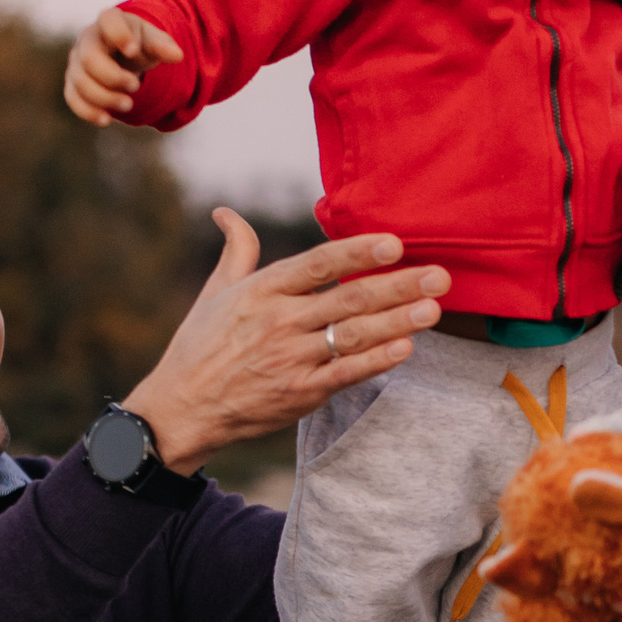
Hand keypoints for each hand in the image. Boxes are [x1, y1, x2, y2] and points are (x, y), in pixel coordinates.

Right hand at [64, 7, 183, 126]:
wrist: (122, 56)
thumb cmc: (139, 45)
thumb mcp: (153, 41)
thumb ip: (162, 46)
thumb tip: (177, 55)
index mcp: (109, 21)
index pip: (108, 21)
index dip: (119, 35)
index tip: (133, 51)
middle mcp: (87, 39)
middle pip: (89, 58)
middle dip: (113, 77)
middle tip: (136, 86)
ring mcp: (77, 62)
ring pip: (80, 81)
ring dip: (105, 98)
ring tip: (128, 105)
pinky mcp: (73, 83)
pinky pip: (72, 98)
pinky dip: (88, 111)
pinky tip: (106, 120)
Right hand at [123, 214, 446, 466]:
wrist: (182, 408)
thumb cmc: (200, 346)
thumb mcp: (216, 292)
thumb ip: (236, 250)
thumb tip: (227, 213)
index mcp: (263, 290)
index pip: (319, 264)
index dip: (357, 253)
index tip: (394, 243)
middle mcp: (280, 321)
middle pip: (348, 299)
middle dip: (398, 286)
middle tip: (440, 275)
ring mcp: (291, 359)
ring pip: (353, 335)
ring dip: (397, 321)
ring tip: (433, 308)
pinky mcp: (300, 393)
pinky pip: (345, 374)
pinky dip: (375, 361)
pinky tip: (405, 348)